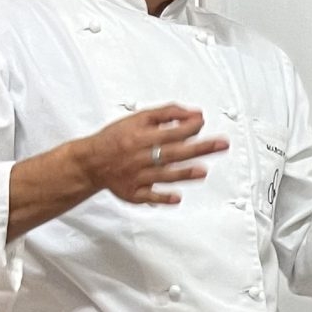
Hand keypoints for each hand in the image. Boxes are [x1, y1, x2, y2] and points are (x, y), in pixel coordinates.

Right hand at [77, 105, 229, 206]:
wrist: (91, 161)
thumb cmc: (116, 139)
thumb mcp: (138, 119)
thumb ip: (166, 114)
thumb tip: (193, 114)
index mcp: (141, 137)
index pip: (171, 131)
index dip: (190, 127)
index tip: (203, 123)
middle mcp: (140, 157)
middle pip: (174, 152)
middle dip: (199, 148)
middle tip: (221, 145)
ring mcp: (137, 176)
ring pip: (163, 175)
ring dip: (184, 173)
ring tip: (203, 171)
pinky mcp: (134, 193)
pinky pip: (149, 196)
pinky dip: (162, 197)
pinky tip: (177, 197)